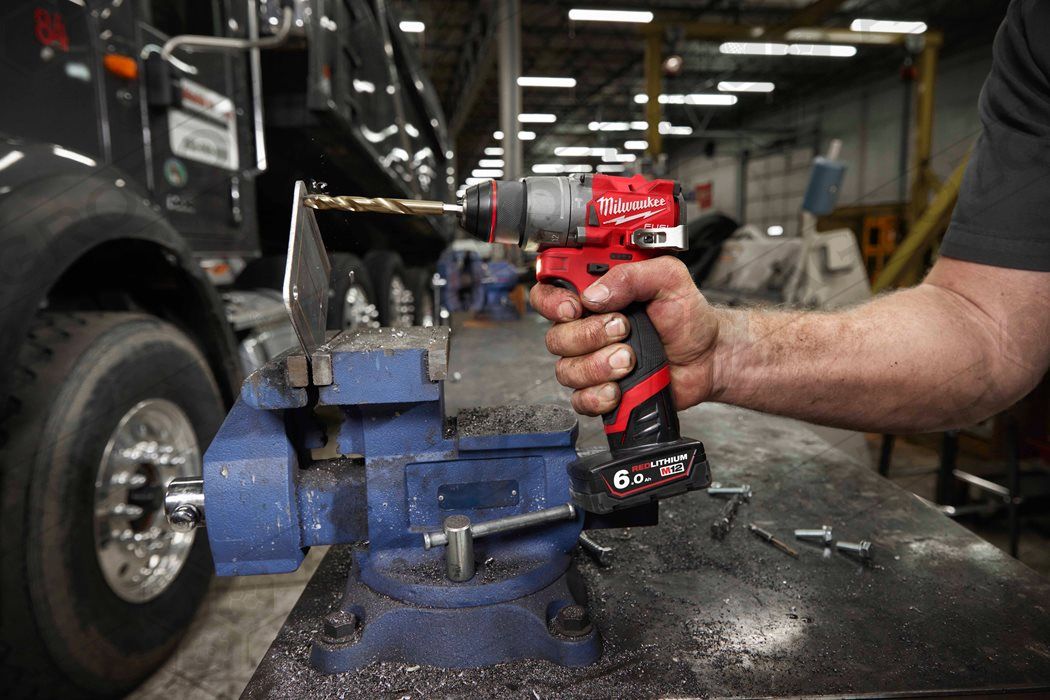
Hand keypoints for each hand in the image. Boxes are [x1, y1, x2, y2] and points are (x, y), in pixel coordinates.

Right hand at [530, 256, 722, 415]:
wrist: (709, 357)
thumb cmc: (688, 317)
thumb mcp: (668, 279)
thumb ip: (631, 275)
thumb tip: (594, 293)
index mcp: (595, 295)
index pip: (549, 293)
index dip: (551, 301)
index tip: (574, 307)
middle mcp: (586, 328)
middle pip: (555, 336)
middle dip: (589, 335)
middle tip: (624, 328)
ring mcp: (592, 361)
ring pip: (566, 370)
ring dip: (598, 366)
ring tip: (630, 359)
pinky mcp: (601, 391)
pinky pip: (579, 400)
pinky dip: (597, 396)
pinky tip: (619, 389)